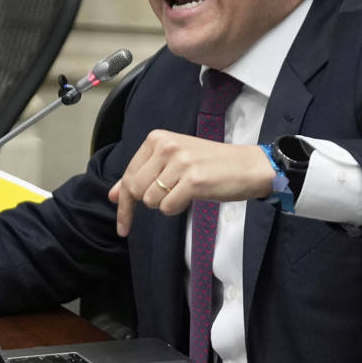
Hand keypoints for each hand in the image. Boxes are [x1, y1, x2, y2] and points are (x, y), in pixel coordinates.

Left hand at [108, 130, 275, 235]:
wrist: (249, 166)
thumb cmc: (211, 165)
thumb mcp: (173, 161)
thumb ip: (142, 175)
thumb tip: (113, 195)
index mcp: (158, 138)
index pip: (128, 174)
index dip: (122, 202)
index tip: (122, 223)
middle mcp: (166, 146)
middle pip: (135, 188)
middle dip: (144, 204)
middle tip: (168, 202)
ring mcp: (179, 162)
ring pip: (151, 199)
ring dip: (166, 204)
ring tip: (186, 191)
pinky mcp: (192, 180)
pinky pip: (167, 207)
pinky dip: (177, 209)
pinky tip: (192, 197)